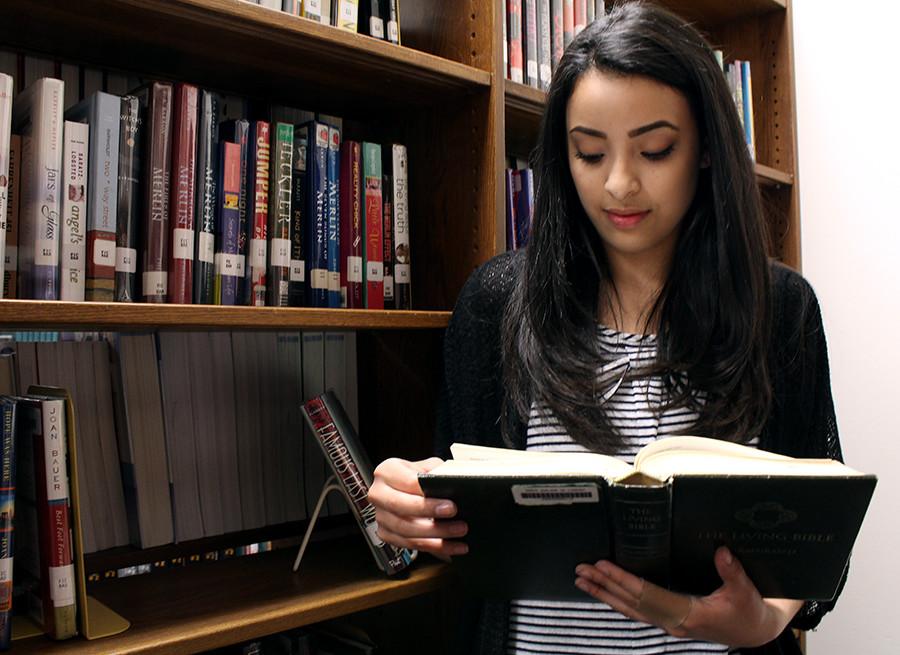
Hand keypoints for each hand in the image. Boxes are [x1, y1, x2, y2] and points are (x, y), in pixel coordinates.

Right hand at [368, 457, 468, 560]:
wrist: (407, 489)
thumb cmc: (418, 477)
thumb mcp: (428, 467)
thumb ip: (437, 473)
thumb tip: (453, 484)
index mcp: (387, 472)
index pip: (408, 483)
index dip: (428, 495)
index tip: (450, 504)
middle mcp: (379, 494)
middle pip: (400, 506)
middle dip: (429, 512)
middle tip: (453, 514)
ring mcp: (381, 516)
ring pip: (405, 529)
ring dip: (435, 534)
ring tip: (458, 531)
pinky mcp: (386, 534)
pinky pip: (409, 545)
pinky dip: (433, 547)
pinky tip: (451, 546)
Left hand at [574, 546, 802, 646]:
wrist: (756, 630)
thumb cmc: (750, 609)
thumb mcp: (745, 590)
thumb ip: (732, 572)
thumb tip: (721, 552)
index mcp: (689, 614)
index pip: (647, 596)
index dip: (624, 581)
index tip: (603, 566)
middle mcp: (674, 622)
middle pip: (632, 604)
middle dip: (605, 586)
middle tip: (581, 570)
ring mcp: (670, 624)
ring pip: (631, 611)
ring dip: (605, 595)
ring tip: (582, 581)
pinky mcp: (670, 621)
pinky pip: (638, 612)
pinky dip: (619, 601)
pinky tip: (605, 592)